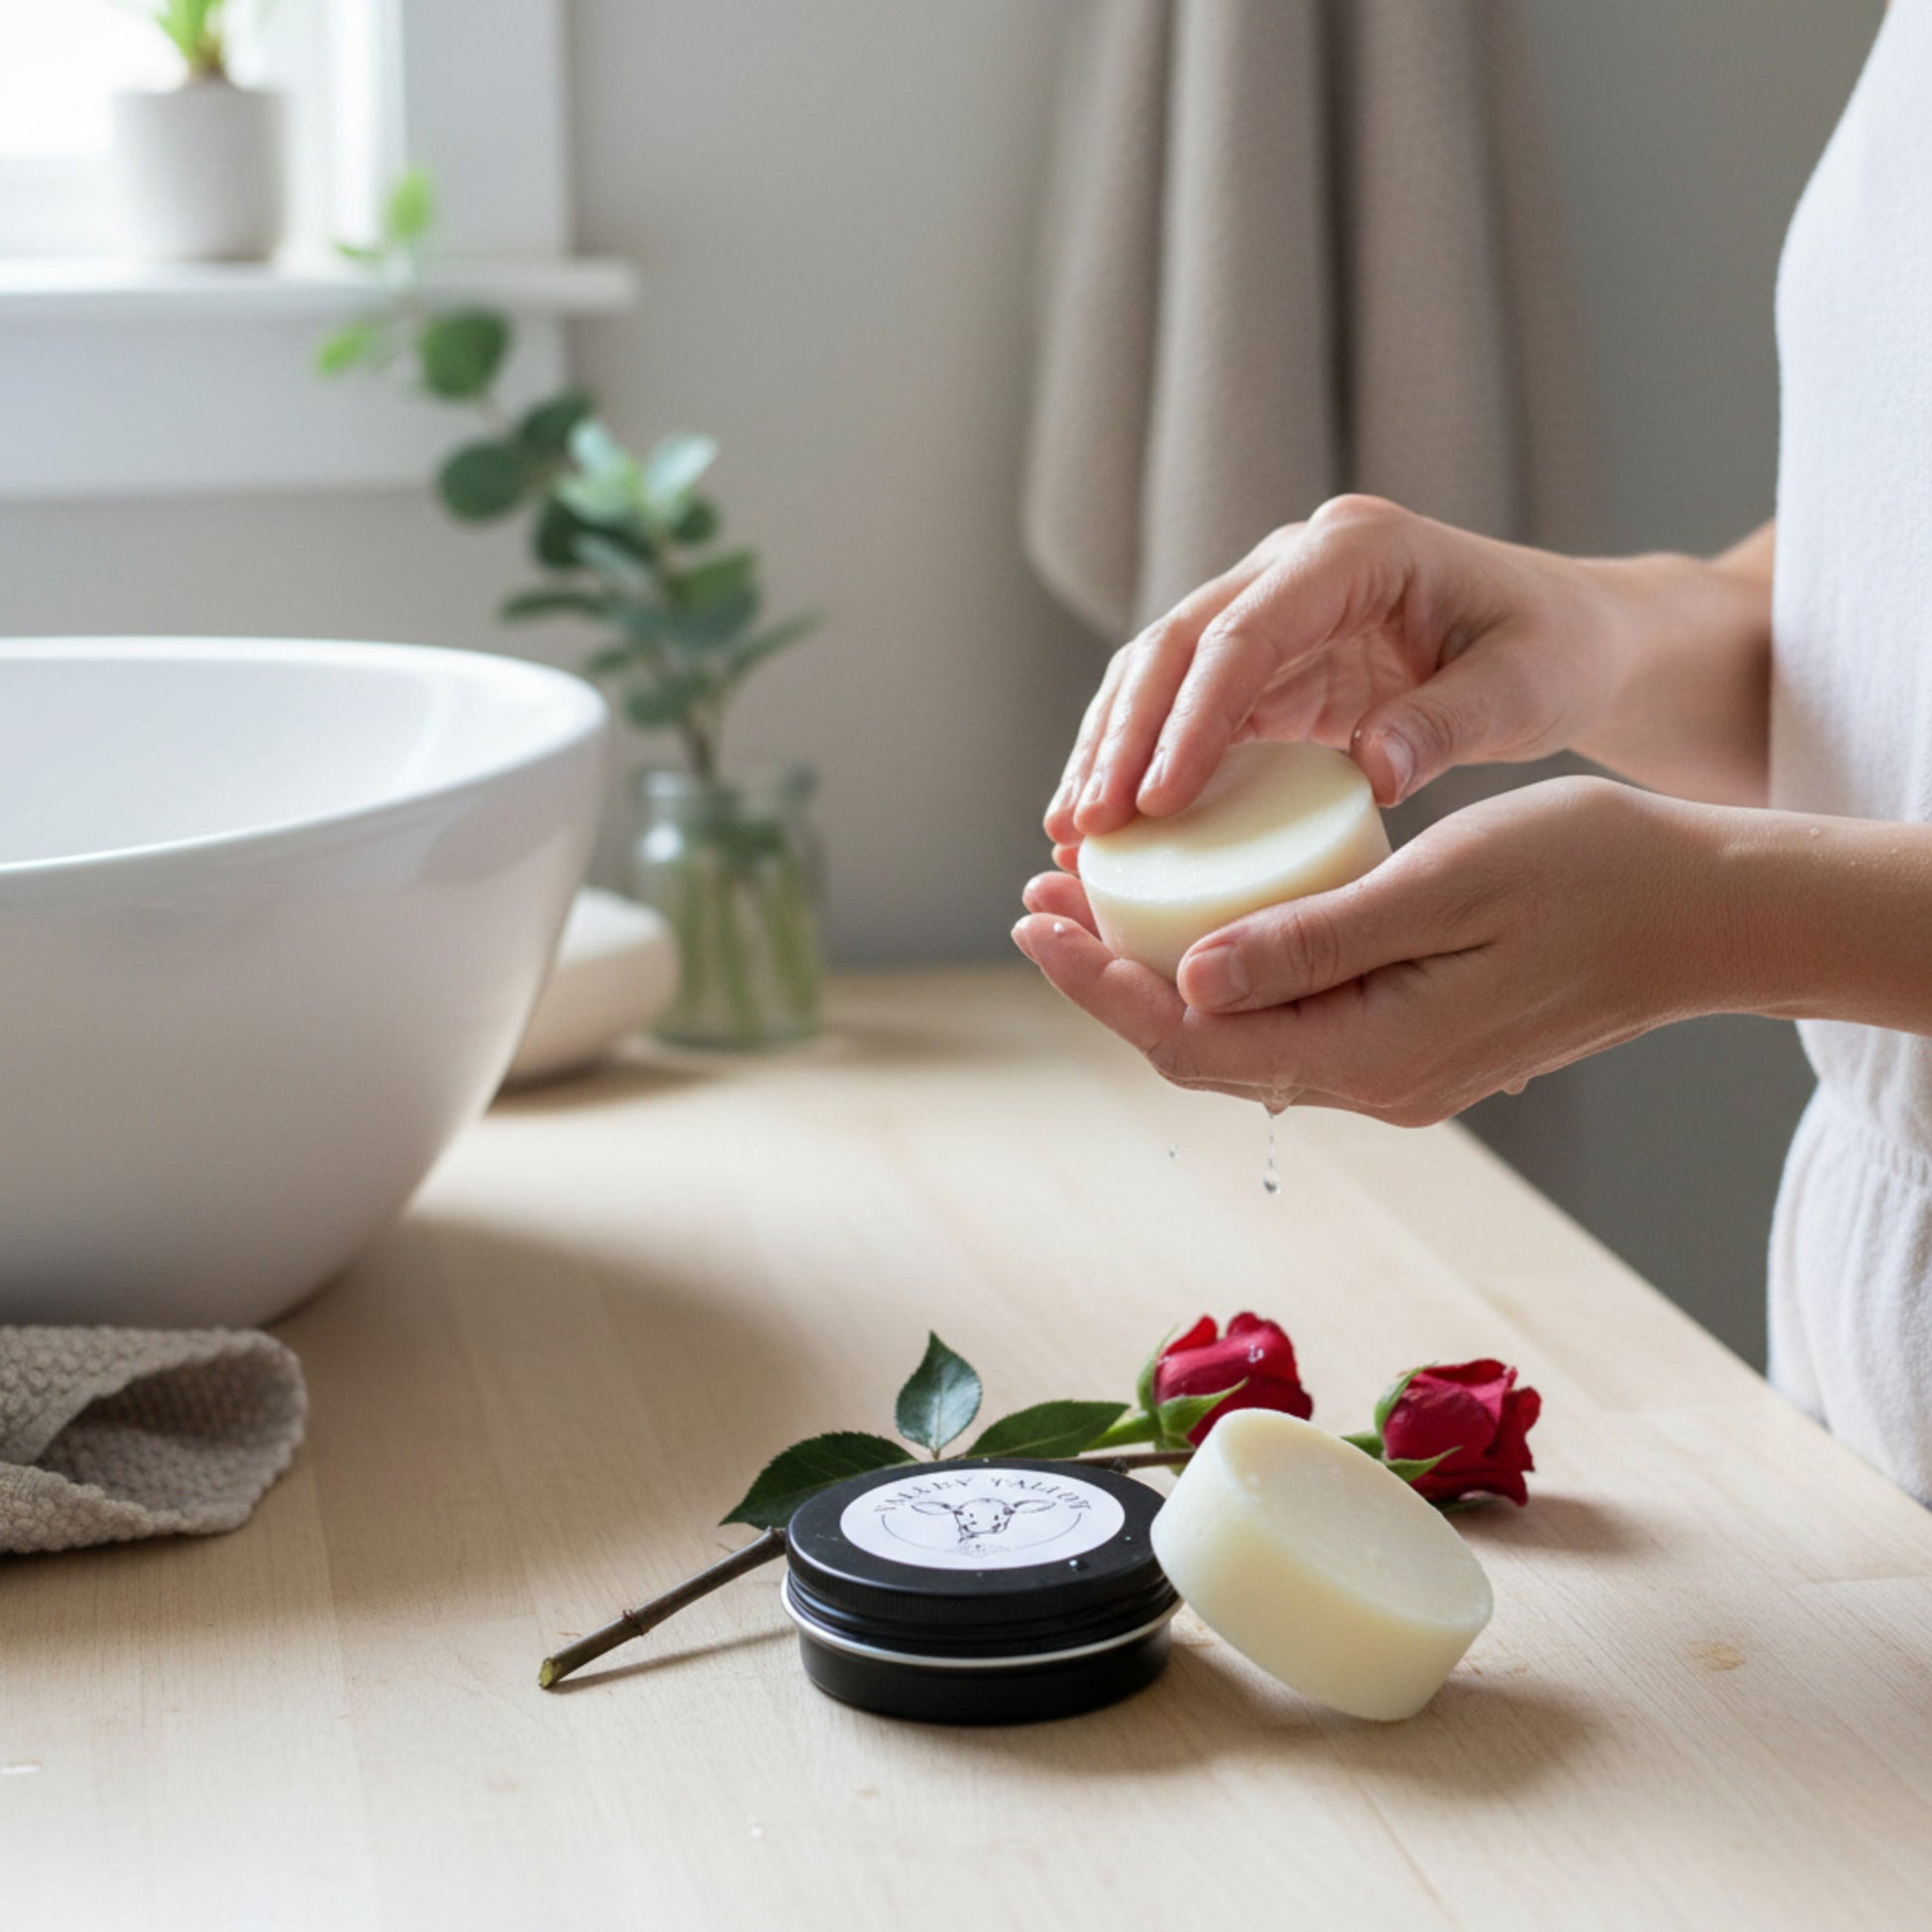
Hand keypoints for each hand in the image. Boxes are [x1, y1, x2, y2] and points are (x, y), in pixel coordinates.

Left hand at [1015, 777, 1725, 1125]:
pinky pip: (1288, 1021)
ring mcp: (1393, 1071)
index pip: (1192, 1036)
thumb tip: (1188, 979)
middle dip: (1111, 979)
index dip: (1101, 982)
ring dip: (1160, 977)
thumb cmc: (1592, 879)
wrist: (1703, 916)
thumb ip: (1314, 942)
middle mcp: (1372, 1083)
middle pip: (1199, 1046)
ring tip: (1095, 906)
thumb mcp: (1444, 889)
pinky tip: (1200, 921)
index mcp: (1372, 1055)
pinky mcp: (1410, 1044)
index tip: (1038, 919)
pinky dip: (1227, 975)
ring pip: (1238, 1036)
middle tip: (1043, 902)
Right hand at [1044, 496, 1644, 862]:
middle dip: (1121, 738)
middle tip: (1084, 826)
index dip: (1190, 717)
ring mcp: (1270, 611)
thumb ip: (1450, 722)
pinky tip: (1107, 829)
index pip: (1245, 632)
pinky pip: (1179, 709)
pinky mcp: (1262, 664)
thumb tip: (1371, 773)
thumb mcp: (1526, 687)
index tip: (1154, 801)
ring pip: (1157, 673)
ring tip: (1071, 836)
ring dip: (1109, 752)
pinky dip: (1140, 766)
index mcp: (1357, 551)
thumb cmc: (1554, 653)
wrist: (1566, 638)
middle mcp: (1296, 568)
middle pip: (1176, 644)